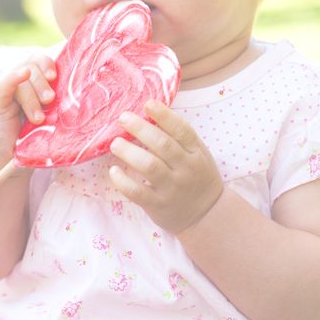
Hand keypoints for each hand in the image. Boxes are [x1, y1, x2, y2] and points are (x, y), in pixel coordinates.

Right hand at [0, 53, 57, 166]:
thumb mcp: (51, 118)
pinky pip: (3, 85)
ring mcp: (3, 92)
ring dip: (32, 96)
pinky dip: (13, 78)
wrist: (11, 162)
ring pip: (21, 78)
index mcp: (33, 83)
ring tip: (38, 119)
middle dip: (42, 82)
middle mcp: (17, 83)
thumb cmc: (35, 140)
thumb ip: (58, 103)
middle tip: (49, 100)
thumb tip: (83, 91)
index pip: (39, 60)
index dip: (48, 64)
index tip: (56, 77)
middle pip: (31, 66)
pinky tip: (22, 75)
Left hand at [108, 100, 223, 233]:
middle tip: (123, 118)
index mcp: (196, 153)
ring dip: (129, 152)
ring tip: (115, 143)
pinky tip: (113, 172)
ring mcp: (172, 188)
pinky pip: (137, 192)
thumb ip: (179, 140)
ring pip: (149, 167)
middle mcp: (185, 169)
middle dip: (141, 129)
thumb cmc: (197, 179)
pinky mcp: (157, 205)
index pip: (182, 130)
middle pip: (163, 145)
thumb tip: (150, 116)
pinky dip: (123, 181)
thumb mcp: (198, 156)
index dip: (164, 115)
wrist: (206, 216)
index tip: (148, 103)